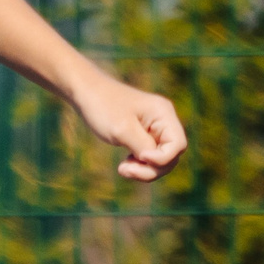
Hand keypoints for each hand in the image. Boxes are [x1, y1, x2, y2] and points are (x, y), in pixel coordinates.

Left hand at [70, 77, 187, 181]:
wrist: (85, 92)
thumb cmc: (103, 106)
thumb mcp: (123, 130)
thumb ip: (143, 147)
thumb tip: (155, 162)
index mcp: (164, 113)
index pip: (177, 145)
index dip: (162, 158)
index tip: (140, 157)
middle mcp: (164, 120)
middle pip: (171, 156)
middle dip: (151, 169)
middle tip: (125, 169)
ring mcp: (155, 129)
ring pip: (161, 161)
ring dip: (144, 170)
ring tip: (122, 169)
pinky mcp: (144, 136)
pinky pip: (150, 158)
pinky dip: (139, 165)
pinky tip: (124, 165)